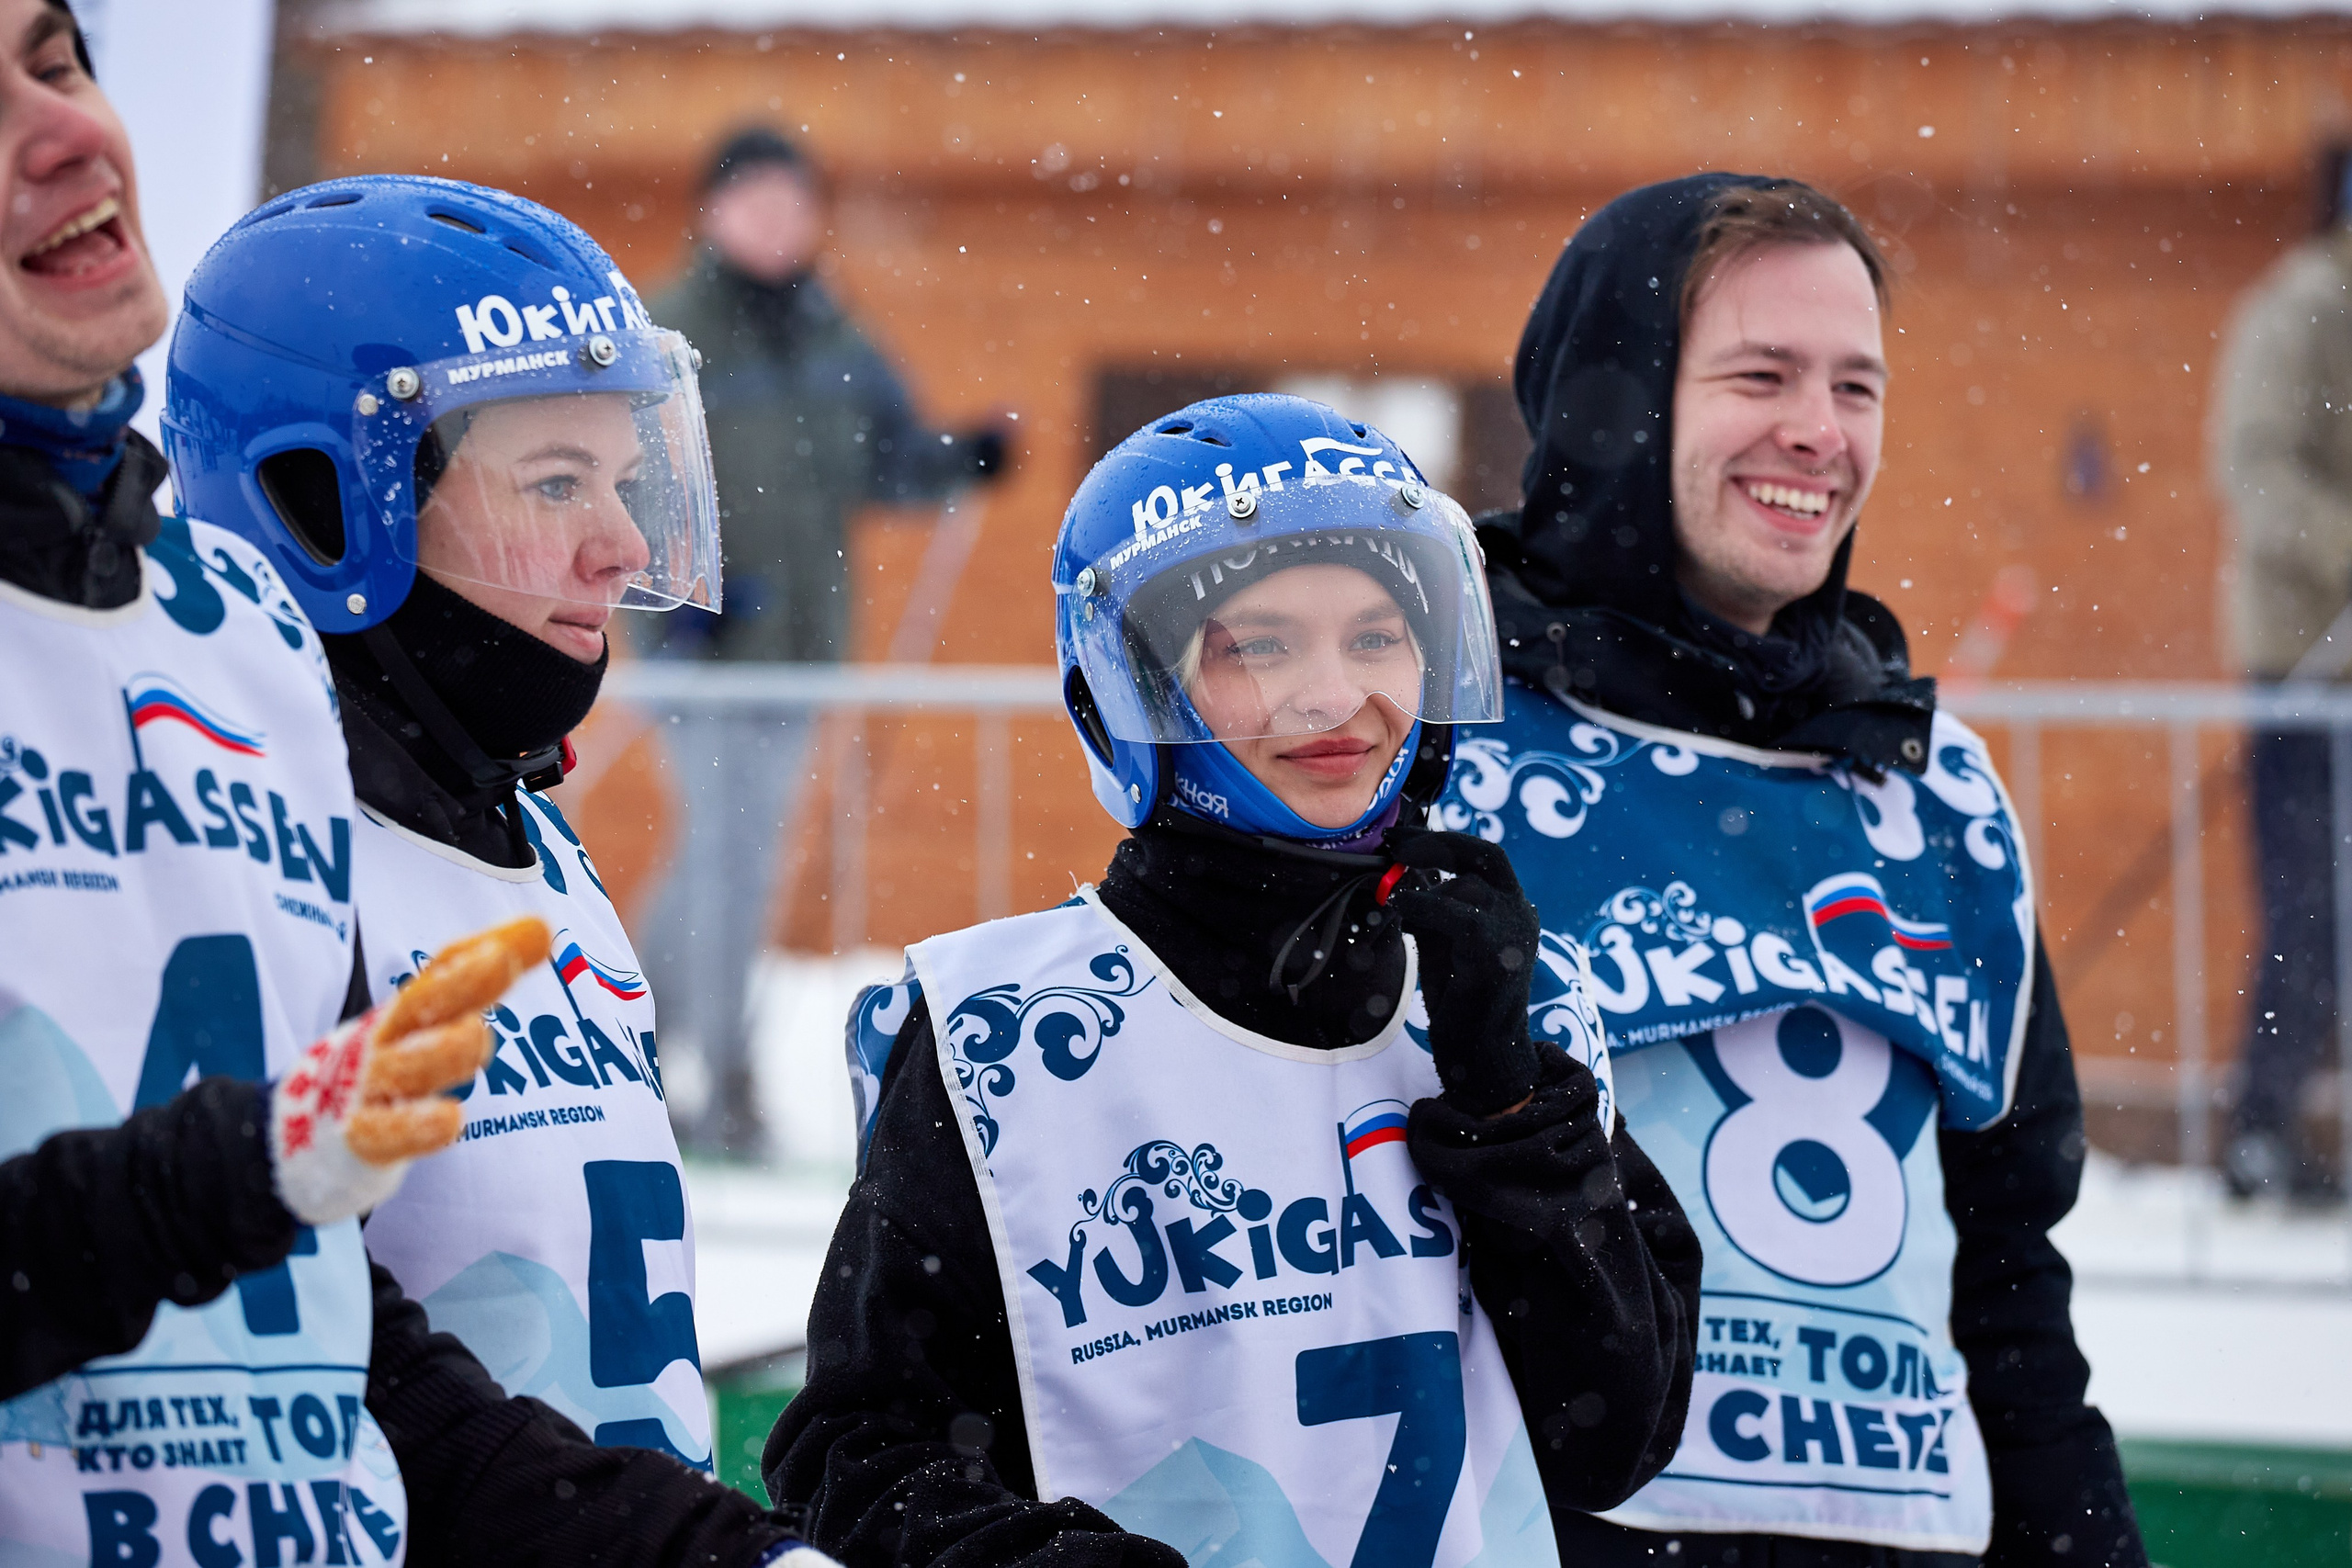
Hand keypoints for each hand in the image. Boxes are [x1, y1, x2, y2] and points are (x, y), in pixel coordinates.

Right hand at [271, 916, 551, 1224]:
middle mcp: (386, 1042)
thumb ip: (482, 978)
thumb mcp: (427, 1019)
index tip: (535, 932)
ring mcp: (366, 1089)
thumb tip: (543, 927)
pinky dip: (414, 1126)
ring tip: (476, 1037)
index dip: (479, 951)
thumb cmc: (381, 1066)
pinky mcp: (357, 1141)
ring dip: (441, 1051)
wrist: (298, 1140)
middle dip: (463, 981)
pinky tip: (450, 1121)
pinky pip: (385, 1133)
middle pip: (423, 1005)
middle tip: (501, 959)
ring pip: (408, 1068)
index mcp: (406, 1013)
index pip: (443, 971)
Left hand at [1381, 827, 1542, 1115]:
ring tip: (1393, 905)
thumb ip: (1430, 907)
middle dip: (1436, 843)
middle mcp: (1521, 913)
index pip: (1483, 856)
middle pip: (1484, 855)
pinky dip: (1423, 905)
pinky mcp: (1498, 953)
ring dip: (1422, 891)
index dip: (1441, 839)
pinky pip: (1457, 915)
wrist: (1482, 1055)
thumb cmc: (1460, 1001)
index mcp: (1512, 908)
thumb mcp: (1442, 942)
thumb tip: (1400, 874)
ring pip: (1465, 887)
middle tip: (1394, 844)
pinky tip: (1399, 907)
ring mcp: (1515, 931)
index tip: (1400, 836)